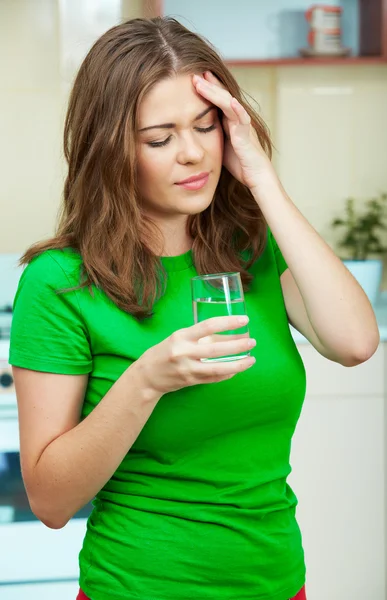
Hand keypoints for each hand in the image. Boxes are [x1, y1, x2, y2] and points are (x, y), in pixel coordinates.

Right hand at [134, 316, 255, 395]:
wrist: (146, 377)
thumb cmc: (163, 352)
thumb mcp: (177, 338)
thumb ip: (198, 337)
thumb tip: (226, 333)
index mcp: (181, 336)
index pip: (208, 326)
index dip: (228, 322)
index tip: (244, 320)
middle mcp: (184, 352)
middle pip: (216, 349)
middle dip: (237, 345)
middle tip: (252, 341)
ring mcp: (187, 369)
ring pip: (218, 368)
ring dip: (238, 364)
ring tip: (251, 359)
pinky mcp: (191, 382)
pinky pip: (214, 378)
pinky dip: (227, 374)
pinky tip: (237, 369)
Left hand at [192, 71, 273, 190]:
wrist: (255, 175)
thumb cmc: (239, 162)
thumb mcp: (220, 144)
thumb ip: (211, 133)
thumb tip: (193, 130)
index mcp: (229, 120)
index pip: (217, 100)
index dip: (207, 88)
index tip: (193, 78)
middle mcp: (236, 118)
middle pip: (222, 96)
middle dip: (208, 84)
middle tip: (194, 74)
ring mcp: (242, 124)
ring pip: (229, 102)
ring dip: (215, 91)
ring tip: (203, 80)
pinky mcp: (246, 134)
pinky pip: (242, 119)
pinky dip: (237, 109)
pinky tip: (230, 100)